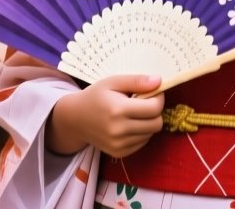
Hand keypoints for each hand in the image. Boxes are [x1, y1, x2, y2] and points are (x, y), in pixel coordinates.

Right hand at [46, 74, 163, 158]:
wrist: (75, 119)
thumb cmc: (95, 96)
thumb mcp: (113, 82)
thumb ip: (136, 81)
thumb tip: (159, 81)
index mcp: (118, 109)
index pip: (154, 108)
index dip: (158, 98)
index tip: (153, 92)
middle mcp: (119, 130)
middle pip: (156, 124)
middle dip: (155, 112)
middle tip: (145, 103)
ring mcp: (119, 144)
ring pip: (151, 134)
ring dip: (148, 122)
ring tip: (134, 113)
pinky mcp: (119, 153)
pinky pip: (142, 143)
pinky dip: (141, 133)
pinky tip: (129, 124)